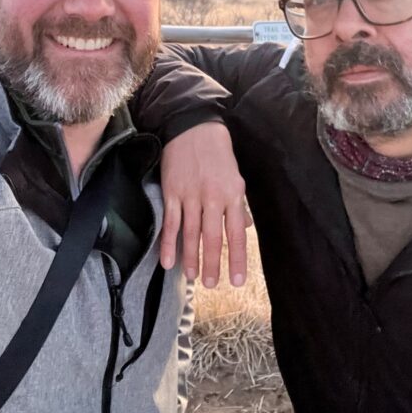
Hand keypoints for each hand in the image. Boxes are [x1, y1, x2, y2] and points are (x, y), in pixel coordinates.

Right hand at [160, 122, 248, 287]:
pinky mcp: (172, 192)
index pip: (236, 233)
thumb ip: (238, 205)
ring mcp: (191, 195)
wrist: (193, 126)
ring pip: (191, 234)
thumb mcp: (235, 176)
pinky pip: (171, 223)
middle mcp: (213, 197)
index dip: (236, 258)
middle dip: (213, 264)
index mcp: (233, 194)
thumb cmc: (217, 152)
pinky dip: (168, 244)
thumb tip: (244, 228)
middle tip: (213, 285)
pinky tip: (168, 261)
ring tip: (193, 277)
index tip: (237, 280)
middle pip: (213, 237)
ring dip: (191, 258)